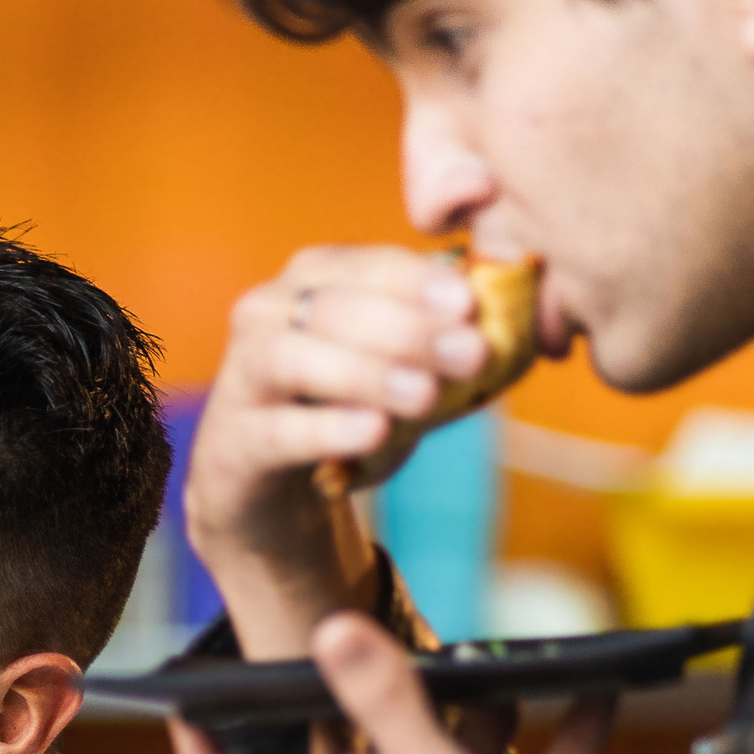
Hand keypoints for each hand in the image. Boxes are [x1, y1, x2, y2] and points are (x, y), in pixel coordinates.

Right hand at [185, 247, 494, 654]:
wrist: (268, 489)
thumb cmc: (343, 410)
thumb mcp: (397, 367)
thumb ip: (442, 342)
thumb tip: (519, 326)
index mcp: (312, 279)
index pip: (366, 264)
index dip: (418, 280)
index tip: (470, 303)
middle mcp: (266, 314)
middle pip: (334, 307)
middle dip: (408, 328)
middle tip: (471, 354)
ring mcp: (242, 376)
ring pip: (295, 358)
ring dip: (367, 372)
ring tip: (425, 396)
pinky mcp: (234, 440)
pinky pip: (278, 429)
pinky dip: (327, 428)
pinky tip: (372, 432)